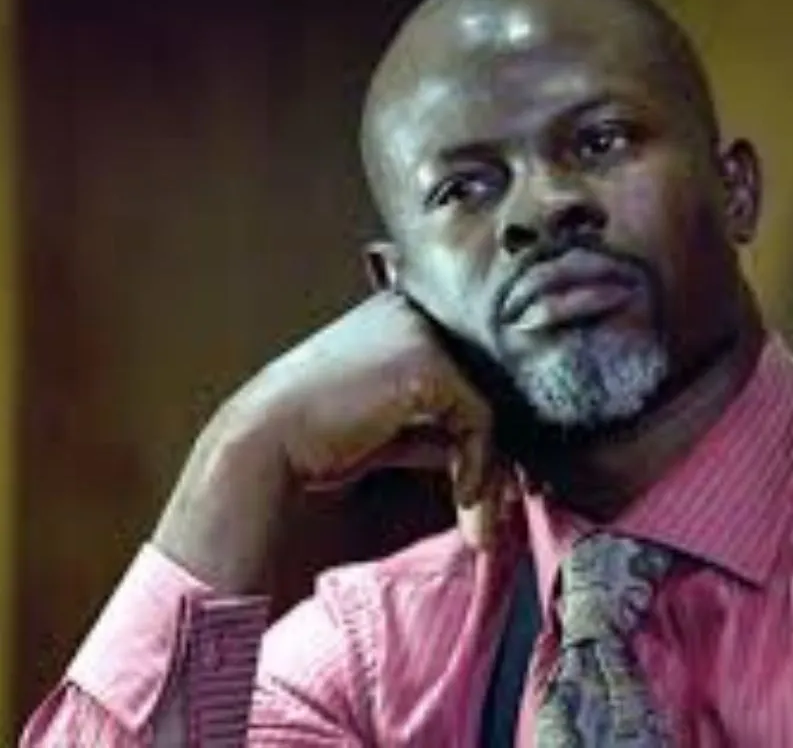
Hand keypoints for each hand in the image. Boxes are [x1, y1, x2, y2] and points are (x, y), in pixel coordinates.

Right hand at [152, 293, 507, 592]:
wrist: (261, 449)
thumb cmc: (315, 444)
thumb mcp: (388, 426)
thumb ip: (435, 425)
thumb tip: (496, 457)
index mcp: (398, 314)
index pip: (467, 364)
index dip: (480, 424)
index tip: (485, 478)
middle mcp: (413, 311)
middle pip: (486, 379)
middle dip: (494, 446)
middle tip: (499, 502)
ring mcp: (420, 331)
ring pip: (489, 400)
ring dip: (491, 466)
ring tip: (478, 513)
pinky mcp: (426, 364)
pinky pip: (479, 419)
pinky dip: (478, 464)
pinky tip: (463, 496)